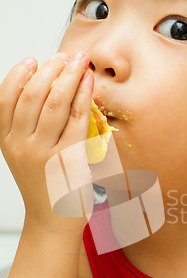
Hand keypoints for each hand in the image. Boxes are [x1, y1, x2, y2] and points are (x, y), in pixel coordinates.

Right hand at [0, 52, 93, 233]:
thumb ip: (28, 129)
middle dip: (49, 69)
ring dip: (68, 75)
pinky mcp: (68, 158)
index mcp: (8, 142)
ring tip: (78, 60)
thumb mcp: (25, 157)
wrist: (52, 223)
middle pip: (31, 95)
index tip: (34, 60)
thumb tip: (48, 91)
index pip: (5, 99)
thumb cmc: (44, 188)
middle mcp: (22, 145)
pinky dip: (82, 95)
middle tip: (64, 55)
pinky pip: (76, 118)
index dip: (19, 74)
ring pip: (54, 102)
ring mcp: (44, 152)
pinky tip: (88, 82)